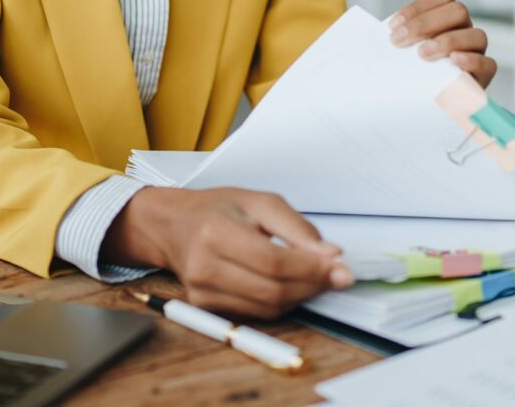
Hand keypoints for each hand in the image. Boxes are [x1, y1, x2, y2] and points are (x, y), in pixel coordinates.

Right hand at [101, 186, 353, 318]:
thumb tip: (331, 255)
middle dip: (312, 285)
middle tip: (337, 276)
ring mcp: (202, 293)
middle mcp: (206, 267)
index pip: (274, 263)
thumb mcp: (258, 201)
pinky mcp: (204, 308)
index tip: (342, 269)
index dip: (312, 270)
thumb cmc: (216, 208)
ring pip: (267, 308)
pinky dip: (279, 302)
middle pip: (273, 290)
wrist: (172, 224)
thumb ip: (296, 227)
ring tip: (314, 277)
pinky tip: (288, 285)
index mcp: (216, 233)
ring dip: (299, 296)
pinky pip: (255, 313)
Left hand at [389, 0, 496, 88]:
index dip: (418, 7)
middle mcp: (464, 30)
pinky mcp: (484, 75)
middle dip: (425, 24)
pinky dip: (470, 60)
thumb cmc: (413, 72)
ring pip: (477, 35)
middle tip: (400, 41)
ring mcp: (477, 52)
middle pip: (458, 11)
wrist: (424, 103)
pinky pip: (488, 64)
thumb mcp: (403, 50)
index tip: (393, 26)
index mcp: (446, 17)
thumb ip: (401, 38)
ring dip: (447, 41)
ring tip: (422, 54)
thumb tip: (386, 34)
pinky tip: (453, 62)